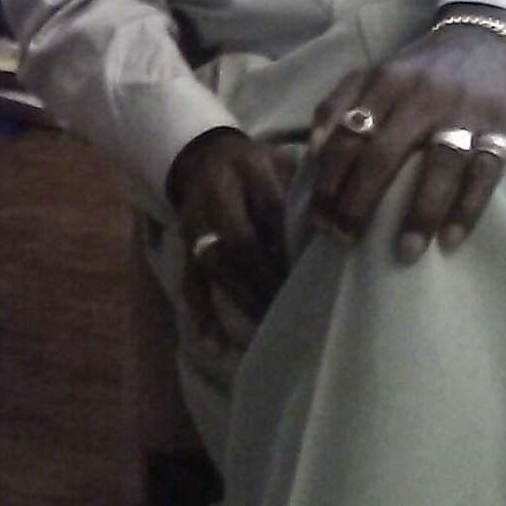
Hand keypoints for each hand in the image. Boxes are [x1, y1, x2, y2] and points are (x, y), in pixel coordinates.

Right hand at [170, 131, 293, 346]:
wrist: (201, 158)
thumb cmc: (251, 165)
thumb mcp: (276, 165)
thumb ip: (292, 195)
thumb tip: (319, 233)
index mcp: (237, 179)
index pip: (260, 219)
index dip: (278, 251)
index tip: (303, 275)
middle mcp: (210, 209)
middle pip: (236, 251)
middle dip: (263, 283)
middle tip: (293, 309)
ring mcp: (194, 233)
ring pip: (214, 272)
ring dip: (241, 301)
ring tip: (268, 326)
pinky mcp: (186, 252)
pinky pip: (191, 286)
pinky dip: (202, 317)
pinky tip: (214, 346)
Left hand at [308, 24, 505, 260]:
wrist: (486, 40)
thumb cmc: (420, 72)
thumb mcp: (376, 74)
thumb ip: (338, 103)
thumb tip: (314, 151)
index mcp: (386, 81)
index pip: (348, 136)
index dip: (329, 182)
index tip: (319, 221)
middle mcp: (424, 94)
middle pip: (386, 154)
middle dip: (360, 204)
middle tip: (346, 242)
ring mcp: (466, 110)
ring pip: (441, 165)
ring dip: (420, 213)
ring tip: (404, 253)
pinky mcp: (504, 125)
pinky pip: (485, 173)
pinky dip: (467, 209)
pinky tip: (449, 240)